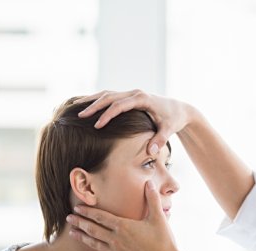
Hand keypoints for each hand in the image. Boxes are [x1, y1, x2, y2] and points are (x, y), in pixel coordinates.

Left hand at [66, 181, 201, 250]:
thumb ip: (152, 199)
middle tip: (69, 218)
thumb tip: (149, 182)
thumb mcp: (158, 217)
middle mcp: (116, 239)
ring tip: (72, 233)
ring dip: (82, 237)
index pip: (101, 217)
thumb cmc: (163, 240)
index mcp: (123, 226)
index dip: (88, 211)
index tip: (78, 207)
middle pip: (93, 229)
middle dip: (80, 223)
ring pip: (94, 244)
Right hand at [75, 89, 195, 154]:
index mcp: (142, 99)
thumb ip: (159, 140)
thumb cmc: (173, 119)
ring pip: (107, 94)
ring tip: (76, 109)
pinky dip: (98, 100)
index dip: (107, 116)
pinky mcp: (129, 97)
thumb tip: (150, 153)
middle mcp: (135, 93)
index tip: (96, 126)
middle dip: (94, 106)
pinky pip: (110, 96)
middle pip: (109, 97)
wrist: (179, 109)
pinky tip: (86, 106)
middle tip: (80, 116)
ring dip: (92, 100)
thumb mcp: (169, 129)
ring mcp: (131, 93)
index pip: (119, 106)